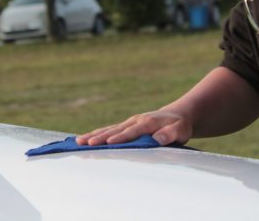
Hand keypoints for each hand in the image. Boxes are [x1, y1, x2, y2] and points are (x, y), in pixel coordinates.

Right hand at [76, 110, 190, 146]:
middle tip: (86, 143)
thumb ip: (170, 134)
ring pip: (109, 129)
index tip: (109, 142)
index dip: (121, 137)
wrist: (176, 116)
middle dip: (100, 137)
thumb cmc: (179, 126)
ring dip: (93, 136)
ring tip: (78, 142)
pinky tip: (84, 141)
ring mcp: (129, 123)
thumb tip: (157, 139)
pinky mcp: (125, 127)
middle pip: (115, 130)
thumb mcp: (180, 130)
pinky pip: (109, 131)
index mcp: (148, 122)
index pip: (132, 131)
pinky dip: (96, 135)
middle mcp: (135, 121)